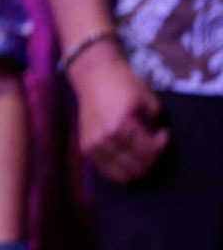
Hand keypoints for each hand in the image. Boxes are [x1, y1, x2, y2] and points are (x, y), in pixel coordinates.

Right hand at [67, 43, 168, 182]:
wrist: (93, 75)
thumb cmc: (122, 83)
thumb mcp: (147, 99)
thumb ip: (154, 123)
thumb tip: (155, 138)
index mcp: (120, 126)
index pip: (150, 151)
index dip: (162, 143)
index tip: (163, 132)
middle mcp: (105, 139)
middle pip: (138, 166)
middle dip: (151, 157)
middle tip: (152, 143)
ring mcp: (93, 145)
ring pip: (122, 174)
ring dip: (136, 165)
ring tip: (139, 150)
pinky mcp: (86, 148)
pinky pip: (107, 171)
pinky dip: (120, 169)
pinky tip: (126, 155)